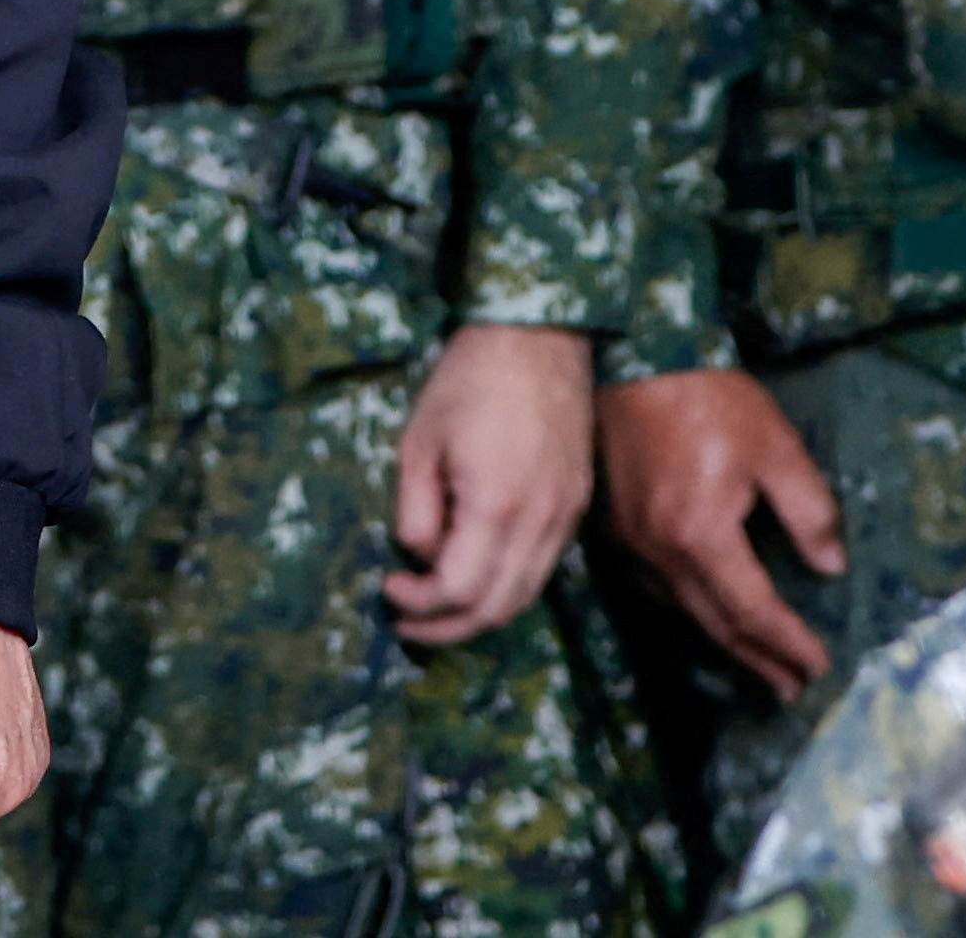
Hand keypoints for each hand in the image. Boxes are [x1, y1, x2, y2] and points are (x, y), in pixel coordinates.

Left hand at [385, 323, 598, 645]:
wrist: (537, 337)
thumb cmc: (467, 381)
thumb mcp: (418, 443)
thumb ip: (415, 512)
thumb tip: (419, 556)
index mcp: (496, 506)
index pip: (458, 590)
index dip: (419, 604)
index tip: (389, 588)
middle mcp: (540, 522)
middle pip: (496, 610)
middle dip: (446, 628)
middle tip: (406, 623)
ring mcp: (565, 516)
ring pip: (525, 597)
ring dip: (479, 616)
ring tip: (437, 610)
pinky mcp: (576, 506)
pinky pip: (542, 569)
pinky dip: (507, 587)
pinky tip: (476, 574)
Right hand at [595, 365, 843, 699]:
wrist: (637, 357)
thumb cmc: (711, 398)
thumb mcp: (776, 447)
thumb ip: (808, 511)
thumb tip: (830, 567)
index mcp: (702, 535)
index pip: (752, 610)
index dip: (788, 643)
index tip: (819, 668)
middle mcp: (660, 552)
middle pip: (715, 624)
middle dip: (759, 660)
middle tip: (793, 690)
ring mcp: (632, 544)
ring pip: (684, 611)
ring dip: (726, 642)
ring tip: (760, 665)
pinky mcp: (616, 529)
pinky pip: (658, 589)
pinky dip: (692, 611)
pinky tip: (708, 613)